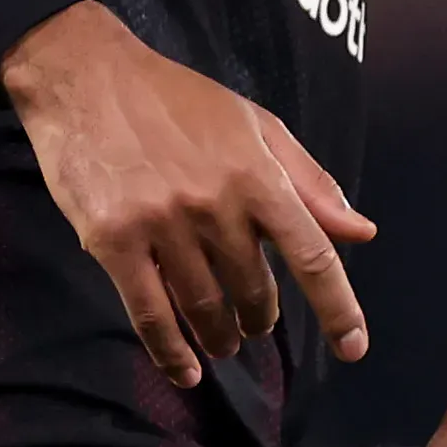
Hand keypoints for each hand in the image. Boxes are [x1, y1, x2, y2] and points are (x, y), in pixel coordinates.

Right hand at [1, 2, 373, 387]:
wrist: (84, 75)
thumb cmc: (177, 100)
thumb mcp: (256, 127)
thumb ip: (311, 184)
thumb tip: (363, 232)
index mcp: (258, 177)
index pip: (313, 256)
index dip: (338, 309)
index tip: (353, 348)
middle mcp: (215, 205)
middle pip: (256, 291)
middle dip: (260, 317)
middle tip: (255, 322)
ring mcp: (162, 224)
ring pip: (206, 308)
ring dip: (221, 336)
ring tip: (224, 342)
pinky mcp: (112, 240)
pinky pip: (150, 313)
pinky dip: (170, 351)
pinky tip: (185, 370)